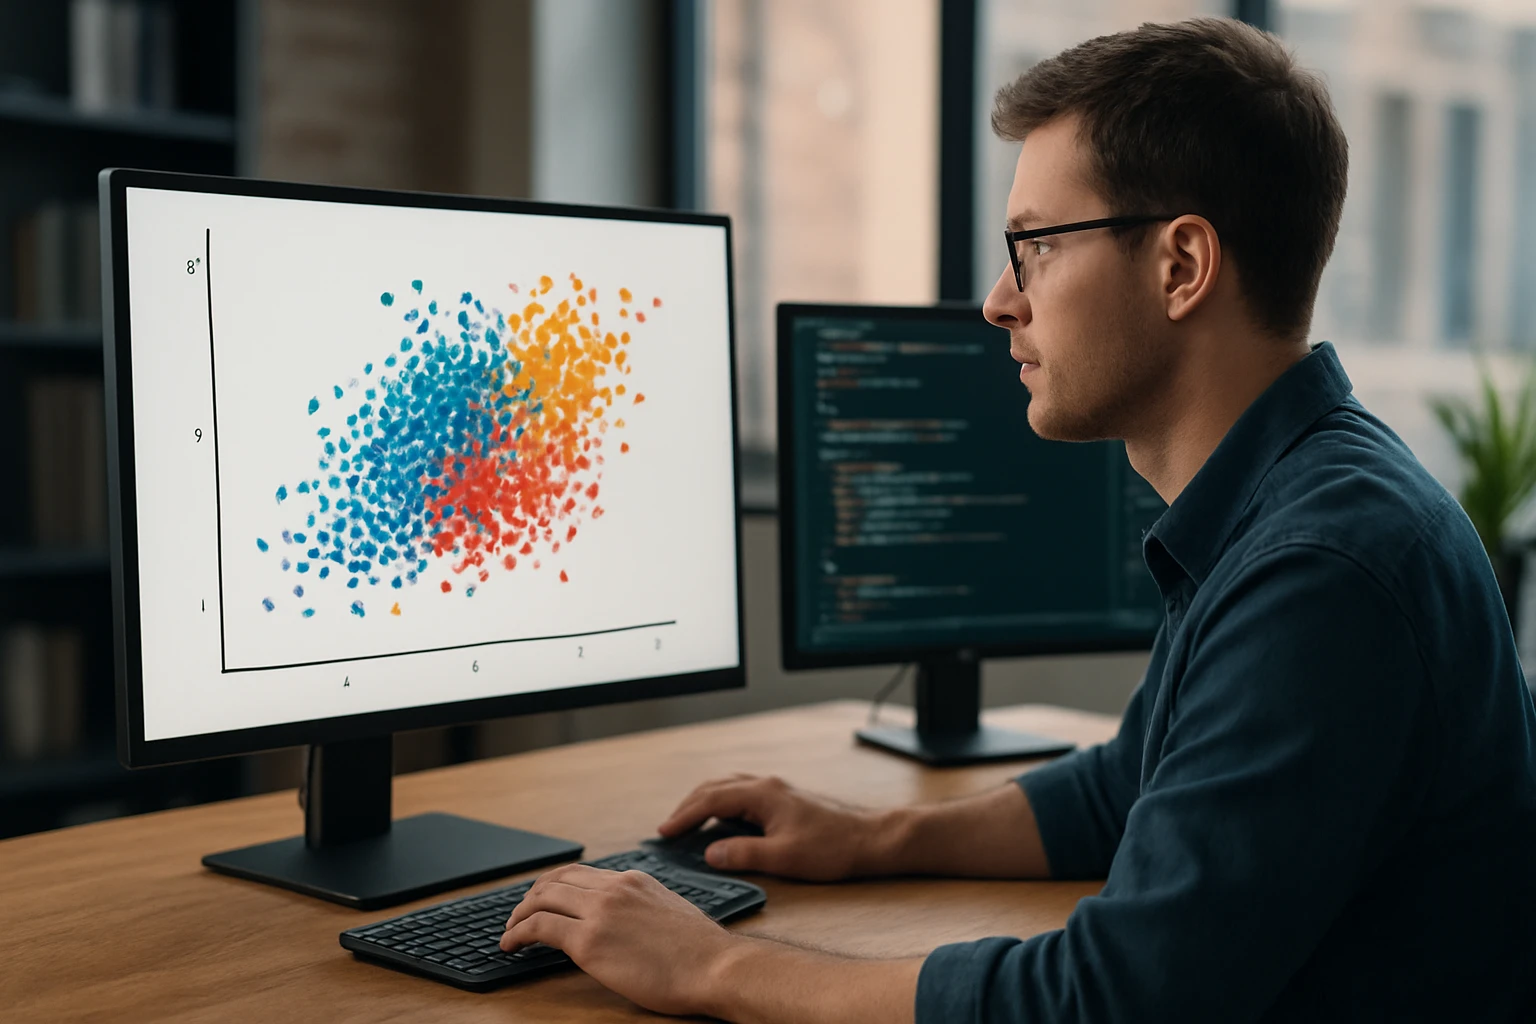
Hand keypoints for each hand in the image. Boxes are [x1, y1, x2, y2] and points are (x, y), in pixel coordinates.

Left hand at [501, 863, 737, 1015]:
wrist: (715, 966)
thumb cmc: (702, 952)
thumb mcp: (670, 912)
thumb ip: (642, 908)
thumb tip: (626, 923)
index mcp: (633, 880)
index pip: (581, 874)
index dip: (554, 885)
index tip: (543, 898)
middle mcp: (614, 888)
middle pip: (555, 881)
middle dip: (531, 897)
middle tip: (519, 915)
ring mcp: (600, 912)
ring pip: (542, 899)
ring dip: (518, 915)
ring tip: (509, 931)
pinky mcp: (589, 941)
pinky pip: (539, 928)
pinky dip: (517, 933)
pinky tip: (510, 945)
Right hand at [658, 773, 891, 880]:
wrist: (872, 839)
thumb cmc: (833, 848)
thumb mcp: (783, 857)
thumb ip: (742, 854)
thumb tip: (710, 854)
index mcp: (763, 794)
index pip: (710, 800)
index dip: (684, 816)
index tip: (664, 832)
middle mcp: (768, 785)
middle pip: (716, 787)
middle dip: (689, 806)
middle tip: (669, 828)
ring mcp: (778, 790)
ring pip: (730, 788)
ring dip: (706, 802)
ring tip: (689, 823)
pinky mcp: (787, 800)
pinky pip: (744, 795)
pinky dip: (724, 804)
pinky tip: (724, 822)